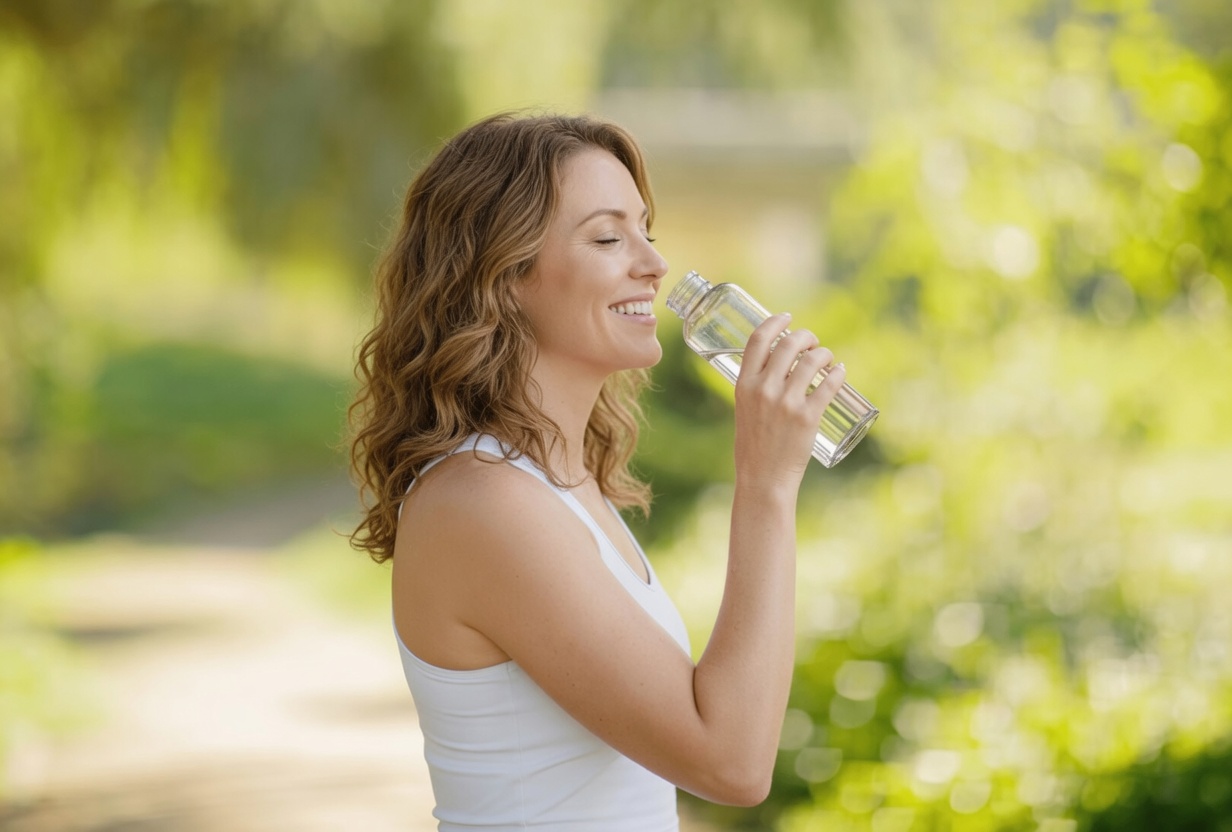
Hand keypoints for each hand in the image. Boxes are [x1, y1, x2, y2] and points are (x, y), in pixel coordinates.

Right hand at [732, 314, 846, 493]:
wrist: (763, 478)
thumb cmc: (753, 446)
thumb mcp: (744, 410)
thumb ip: (757, 388)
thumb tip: (778, 367)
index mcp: (743, 385)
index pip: (757, 340)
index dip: (775, 322)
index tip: (788, 317)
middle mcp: (764, 389)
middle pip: (789, 344)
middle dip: (806, 336)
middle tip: (813, 343)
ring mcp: (787, 402)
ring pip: (812, 360)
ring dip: (824, 353)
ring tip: (827, 359)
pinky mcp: (808, 417)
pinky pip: (829, 384)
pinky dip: (838, 373)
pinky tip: (840, 371)